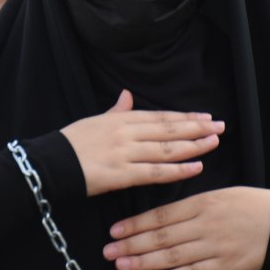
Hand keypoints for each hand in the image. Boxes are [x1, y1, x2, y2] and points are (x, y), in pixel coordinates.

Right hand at [60, 90, 221, 196]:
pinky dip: (177, 170)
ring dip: (193, 145)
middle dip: (196, 127)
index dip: (184, 117)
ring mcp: (125, 153)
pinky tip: (195, 167)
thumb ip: (115, 111)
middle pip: (168, 129)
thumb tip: (127, 95)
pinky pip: (155, 172)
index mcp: (120, 119)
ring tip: (214, 142)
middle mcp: (126, 133)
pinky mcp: (121, 174)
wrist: (49, 163)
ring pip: (166, 148)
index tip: (204, 116)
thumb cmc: (70, 143)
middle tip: (220, 126)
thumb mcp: (93, 121)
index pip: (160, 117)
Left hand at [103, 186, 269, 269]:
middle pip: (162, 236)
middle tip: (108, 251)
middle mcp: (206, 224)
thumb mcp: (221, 193)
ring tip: (122, 264)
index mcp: (203, 202)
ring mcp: (216, 247)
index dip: (135, 224)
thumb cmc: (251, 205)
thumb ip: (191, 204)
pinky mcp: (226, 267)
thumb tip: (160, 216)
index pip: (161, 215)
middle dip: (132, 245)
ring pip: (173, 256)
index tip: (114, 230)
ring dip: (144, 262)